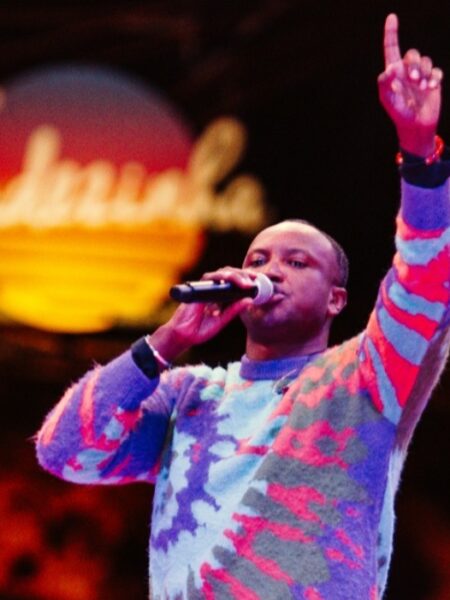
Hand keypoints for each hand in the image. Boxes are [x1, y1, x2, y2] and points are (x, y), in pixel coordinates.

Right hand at [149, 268, 256, 361]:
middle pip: (229, 274)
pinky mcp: (198, 288)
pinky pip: (210, 277)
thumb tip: (249, 300)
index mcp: (219, 296)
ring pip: (221, 273)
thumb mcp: (222, 321)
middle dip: (244, 274)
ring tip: (247, 283)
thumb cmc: (199, 329)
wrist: (183, 336)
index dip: (246, 278)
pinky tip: (232, 281)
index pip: (234, 282)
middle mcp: (212, 289)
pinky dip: (222, 277)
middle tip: (255, 280)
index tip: (258, 281)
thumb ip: (234, 310)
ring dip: (235, 275)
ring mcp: (205, 288)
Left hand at [378, 13, 442, 156]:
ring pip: (425, 61)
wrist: (415, 126)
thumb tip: (390, 68)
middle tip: (414, 79)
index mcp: (393, 73)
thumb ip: (385, 84)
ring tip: (423, 87)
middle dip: (415, 64)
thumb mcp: (388, 100)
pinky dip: (434, 78)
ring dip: (425, 73)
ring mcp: (420, 76)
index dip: (391, 33)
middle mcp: (406, 72)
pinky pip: (436, 71)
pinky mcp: (432, 82)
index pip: (391, 49)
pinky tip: (431, 88)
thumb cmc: (399, 114)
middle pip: (412, 54)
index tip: (392, 17)